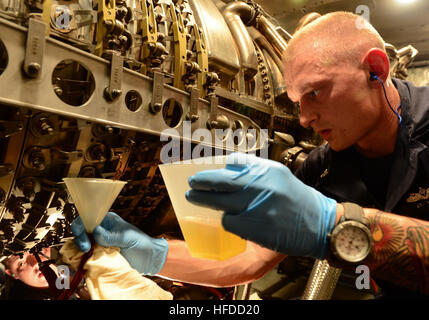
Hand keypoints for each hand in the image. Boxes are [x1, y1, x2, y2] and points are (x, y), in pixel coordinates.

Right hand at [71, 212, 167, 274]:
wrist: (148, 259)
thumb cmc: (141, 243)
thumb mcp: (127, 237)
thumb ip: (111, 236)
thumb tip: (95, 232)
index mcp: (106, 221)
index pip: (87, 218)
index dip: (81, 226)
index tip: (84, 237)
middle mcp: (100, 231)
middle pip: (81, 232)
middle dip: (80, 240)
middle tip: (85, 249)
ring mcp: (98, 244)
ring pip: (81, 245)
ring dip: (80, 251)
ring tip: (85, 256)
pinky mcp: (98, 257)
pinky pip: (86, 257)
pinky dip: (83, 260)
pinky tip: (84, 263)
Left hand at [185, 153, 336, 258]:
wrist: (319, 224)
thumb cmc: (297, 198)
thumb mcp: (278, 174)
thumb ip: (253, 168)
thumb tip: (227, 164)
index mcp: (265, 172)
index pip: (229, 169)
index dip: (208, 174)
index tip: (196, 176)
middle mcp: (260, 188)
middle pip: (221, 185)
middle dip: (200, 187)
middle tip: (191, 188)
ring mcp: (258, 209)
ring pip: (222, 206)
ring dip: (208, 204)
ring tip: (198, 200)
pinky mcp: (256, 228)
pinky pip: (231, 223)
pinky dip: (227, 221)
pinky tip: (229, 218)